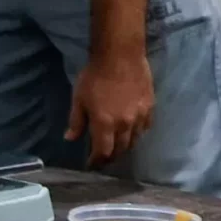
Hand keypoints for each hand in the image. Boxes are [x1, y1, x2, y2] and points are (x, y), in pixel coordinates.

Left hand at [67, 49, 153, 165]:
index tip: (92, 165)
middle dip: (112, 157)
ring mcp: (139, 116)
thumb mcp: (79, 98)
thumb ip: (76, 121)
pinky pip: (145, 127)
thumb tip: (70, 139)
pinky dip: (138, 133)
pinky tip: (133, 131)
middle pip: (121, 150)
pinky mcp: (150, 106)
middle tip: (105, 158)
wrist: (120, 55)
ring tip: (119, 147)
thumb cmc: (94, 76)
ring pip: (135, 140)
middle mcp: (124, 125)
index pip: (103, 152)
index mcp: (105, 124)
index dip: (97, 161)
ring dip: (126, 147)